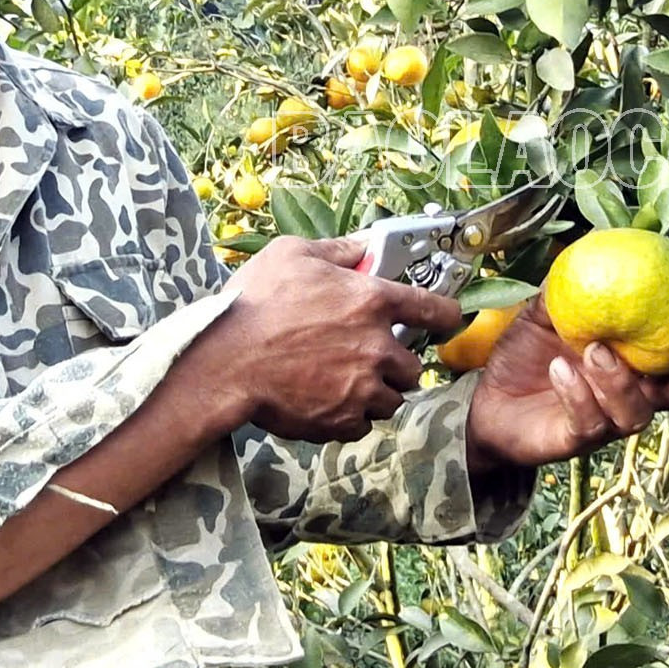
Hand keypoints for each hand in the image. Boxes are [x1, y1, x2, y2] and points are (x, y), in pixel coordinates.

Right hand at [174, 235, 462, 443]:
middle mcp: (377, 346)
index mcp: (371, 300)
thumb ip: (338, 249)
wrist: (223, 363)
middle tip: (367, 356)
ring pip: (392, 399)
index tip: (443, 319)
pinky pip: (363, 424)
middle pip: (413, 365)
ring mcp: (362, 388)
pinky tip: (326, 400)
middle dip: (396, 362)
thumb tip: (364, 244)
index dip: (445, 315)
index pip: (435, 309)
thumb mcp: (293, 254)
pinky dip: (351, 416)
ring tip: (345, 382)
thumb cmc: (254, 304)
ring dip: (376, 392)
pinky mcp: (343, 420)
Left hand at [464, 295, 668, 471]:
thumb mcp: (542, 314)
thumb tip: (590, 246)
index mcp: (629, 365)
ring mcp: (604, 422)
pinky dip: (577, 395)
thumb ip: (568, 288)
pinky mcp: (575, 440)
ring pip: (634, 413)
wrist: (482, 402)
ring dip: (620, 381)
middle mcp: (626, 396)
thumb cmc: (522, 357)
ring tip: (595, 350)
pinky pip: (587, 422)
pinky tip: (560, 370)